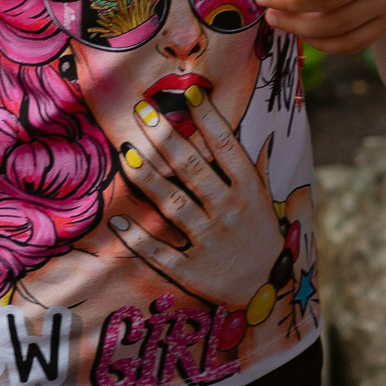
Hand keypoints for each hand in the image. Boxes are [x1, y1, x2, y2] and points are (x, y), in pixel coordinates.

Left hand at [105, 83, 287, 311]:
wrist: (267, 292)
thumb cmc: (262, 237)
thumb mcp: (265, 201)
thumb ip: (257, 169)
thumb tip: (265, 136)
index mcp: (248, 190)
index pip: (225, 146)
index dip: (208, 118)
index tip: (189, 93)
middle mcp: (229, 211)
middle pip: (192, 168)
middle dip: (166, 138)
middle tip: (142, 111)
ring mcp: (209, 240)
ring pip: (172, 203)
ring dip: (147, 178)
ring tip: (126, 153)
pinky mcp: (191, 269)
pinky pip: (160, 250)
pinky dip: (138, 237)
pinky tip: (118, 220)